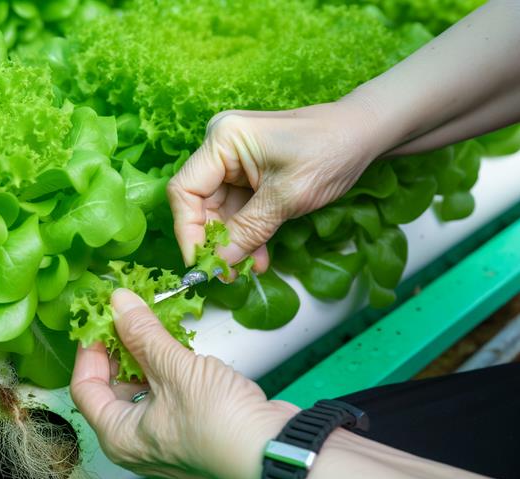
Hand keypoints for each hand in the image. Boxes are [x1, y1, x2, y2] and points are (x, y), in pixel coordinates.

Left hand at [70, 289, 296, 478]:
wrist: (273, 451)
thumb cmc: (217, 420)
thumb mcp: (174, 367)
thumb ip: (142, 333)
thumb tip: (118, 302)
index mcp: (117, 436)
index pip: (84, 387)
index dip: (90, 350)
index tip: (102, 320)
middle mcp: (135, 444)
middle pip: (111, 390)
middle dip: (119, 352)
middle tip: (129, 319)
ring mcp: (165, 441)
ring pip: (142, 392)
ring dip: (147, 360)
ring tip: (156, 329)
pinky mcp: (191, 433)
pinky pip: (167, 398)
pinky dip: (169, 373)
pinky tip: (180, 350)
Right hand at [167, 101, 383, 270]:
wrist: (365, 133)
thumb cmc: (331, 151)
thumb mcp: (287, 197)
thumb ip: (247, 231)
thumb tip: (216, 265)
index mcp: (222, 140)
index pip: (185, 190)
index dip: (187, 231)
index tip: (201, 263)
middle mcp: (220, 146)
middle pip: (198, 203)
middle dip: (214, 240)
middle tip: (227, 273)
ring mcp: (233, 159)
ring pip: (218, 211)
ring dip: (232, 242)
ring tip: (247, 270)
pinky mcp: (247, 172)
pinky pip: (236, 208)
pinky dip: (245, 232)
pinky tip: (257, 256)